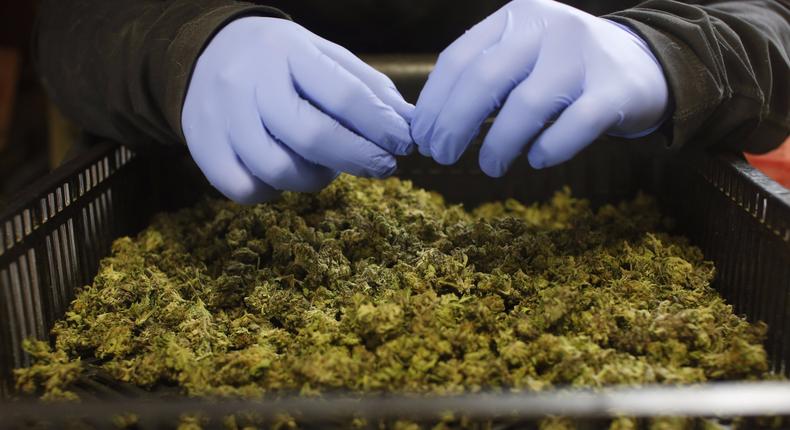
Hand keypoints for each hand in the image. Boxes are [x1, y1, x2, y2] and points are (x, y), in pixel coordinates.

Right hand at [182, 17, 413, 203]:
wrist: (207, 52)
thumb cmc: (280, 61)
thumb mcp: (323, 56)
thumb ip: (367, 87)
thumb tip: (409, 124)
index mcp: (287, 51)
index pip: (343, 94)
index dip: (380, 126)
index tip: (403, 144)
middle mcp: (249, 81)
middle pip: (311, 137)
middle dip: (358, 159)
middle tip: (383, 167)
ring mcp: (221, 116)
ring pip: (278, 170)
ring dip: (315, 178)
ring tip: (327, 165)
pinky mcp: (202, 147)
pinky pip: (245, 189)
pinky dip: (273, 191)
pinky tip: (284, 173)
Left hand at [411, 0, 668, 175]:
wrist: (645, 64)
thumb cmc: (565, 69)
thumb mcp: (523, 56)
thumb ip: (483, 76)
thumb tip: (431, 123)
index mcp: (517, 17)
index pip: (459, 58)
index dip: (433, 103)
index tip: (422, 137)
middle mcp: (548, 27)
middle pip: (484, 80)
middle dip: (454, 125)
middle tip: (442, 157)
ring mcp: (584, 55)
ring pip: (526, 106)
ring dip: (498, 145)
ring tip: (490, 167)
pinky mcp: (615, 89)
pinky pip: (573, 126)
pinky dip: (548, 149)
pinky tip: (536, 160)